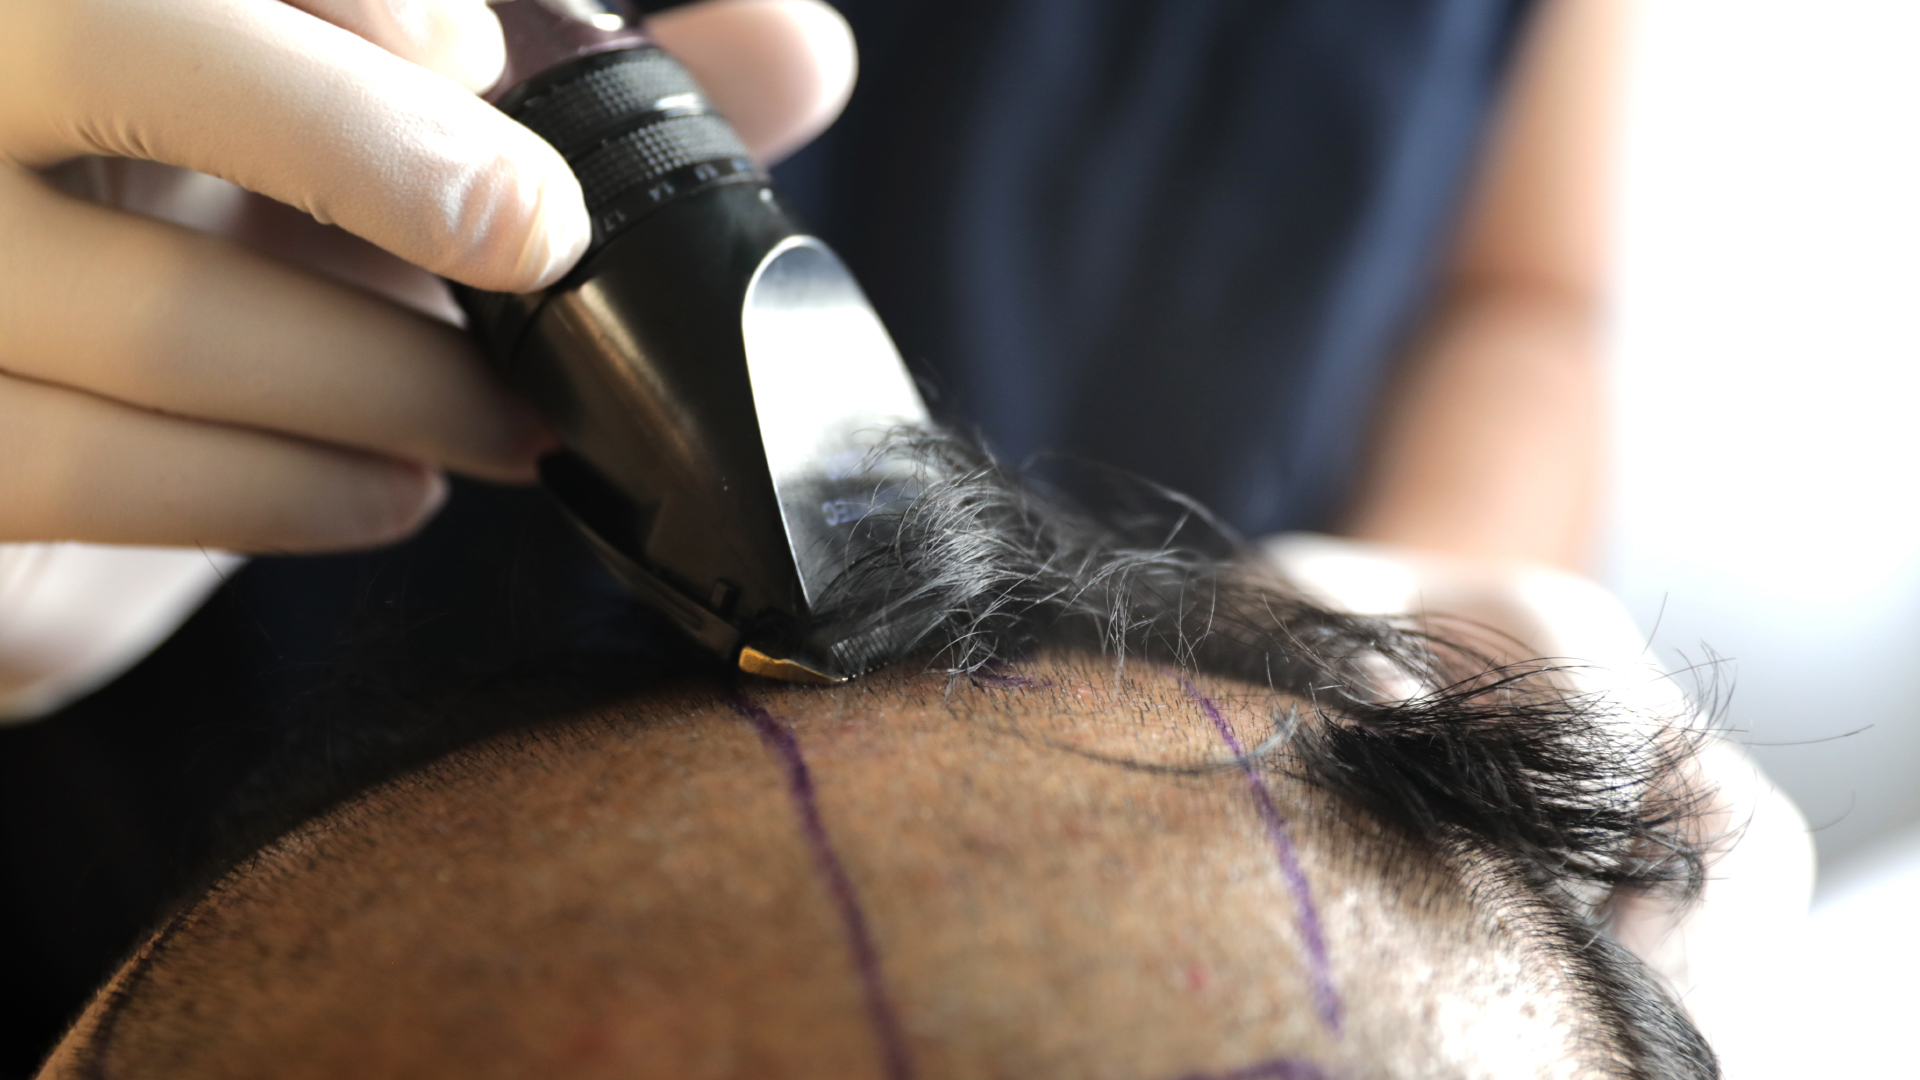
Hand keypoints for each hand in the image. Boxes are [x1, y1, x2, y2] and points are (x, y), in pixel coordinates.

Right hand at [0, 0, 854, 552]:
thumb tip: (803, 47)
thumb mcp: (378, 126)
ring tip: (514, 423)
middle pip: (131, 55)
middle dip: (368, 157)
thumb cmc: (219, 218)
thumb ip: (575, 80)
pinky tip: (395, 494)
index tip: (473, 50)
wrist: (24, 404)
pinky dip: (290, 491)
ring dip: (393, 380)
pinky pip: (105, 474)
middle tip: (543, 244)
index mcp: (70, 0)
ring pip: (164, 315)